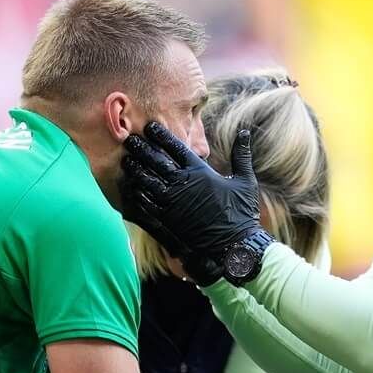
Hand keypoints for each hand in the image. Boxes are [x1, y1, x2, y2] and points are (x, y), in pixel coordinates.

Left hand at [121, 123, 262, 267]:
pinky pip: (147, 202)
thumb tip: (245, 132)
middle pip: (156, 161)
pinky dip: (137, 193)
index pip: (176, 147)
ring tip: (127, 160)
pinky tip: (131, 186)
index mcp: (200, 172)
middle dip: (142, 148)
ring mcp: (173, 202)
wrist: (233, 245)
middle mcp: (183, 184)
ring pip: (147, 180)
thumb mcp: (245, 180)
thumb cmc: (241, 212)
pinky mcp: (167, 218)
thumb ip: (242, 155)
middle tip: (130, 139)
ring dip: (136, 169)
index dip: (161, 135)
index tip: (150, 126)